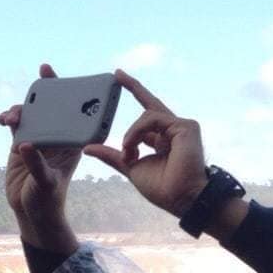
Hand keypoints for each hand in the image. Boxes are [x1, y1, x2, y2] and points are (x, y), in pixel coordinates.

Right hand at [0, 63, 79, 253]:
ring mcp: (39, 140)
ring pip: (31, 114)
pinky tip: (2, 120)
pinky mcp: (21, 145)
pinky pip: (16, 124)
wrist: (32, 212)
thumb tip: (24, 145)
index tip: (72, 77)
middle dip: (45, 90)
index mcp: (71, 144)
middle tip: (41, 74)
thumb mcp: (45, 182)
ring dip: (21, 109)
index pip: (74, 114)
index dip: (71, 93)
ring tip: (11, 117)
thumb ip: (36, 164)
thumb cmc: (47, 199)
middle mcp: (56, 139)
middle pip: (52, 107)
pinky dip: (9, 119)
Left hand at [84, 71, 208, 216]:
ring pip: (146, 117)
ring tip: (128, 152)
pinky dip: (138, 131)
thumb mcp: (131, 168)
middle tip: (116, 74)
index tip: (119, 81)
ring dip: (131, 135)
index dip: (136, 98)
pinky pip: (153, 118)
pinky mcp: (186, 127)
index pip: (146, 118)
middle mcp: (172, 133)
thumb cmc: (163, 189)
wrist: (182, 198)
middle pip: (151, 105)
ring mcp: (180, 129)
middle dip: (134, 87)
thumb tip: (87, 148)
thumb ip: (112, 156)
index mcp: (162, 143)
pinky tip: (132, 145)